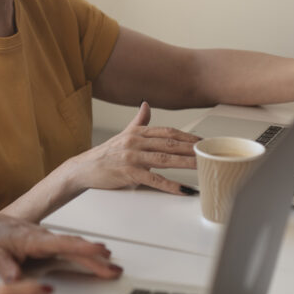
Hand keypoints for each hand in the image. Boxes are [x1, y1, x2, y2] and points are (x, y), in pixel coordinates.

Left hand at [0, 211, 122, 282]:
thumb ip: (4, 267)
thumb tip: (15, 278)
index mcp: (32, 240)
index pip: (62, 244)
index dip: (82, 248)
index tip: (100, 250)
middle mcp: (42, 237)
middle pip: (74, 247)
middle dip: (96, 258)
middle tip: (114, 269)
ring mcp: (45, 239)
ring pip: (73, 246)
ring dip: (93, 255)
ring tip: (112, 265)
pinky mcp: (44, 242)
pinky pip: (69, 246)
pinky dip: (84, 250)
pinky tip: (94, 254)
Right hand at [58, 102, 198, 195]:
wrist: (83, 168)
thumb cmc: (105, 154)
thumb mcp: (123, 135)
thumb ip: (138, 121)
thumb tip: (146, 105)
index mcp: (137, 132)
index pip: (167, 132)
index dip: (186, 136)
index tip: (202, 140)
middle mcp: (135, 142)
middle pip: (170, 144)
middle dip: (192, 148)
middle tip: (209, 152)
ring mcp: (132, 157)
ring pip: (165, 159)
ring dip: (186, 163)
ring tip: (203, 166)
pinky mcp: (128, 173)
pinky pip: (154, 179)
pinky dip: (170, 185)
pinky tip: (183, 188)